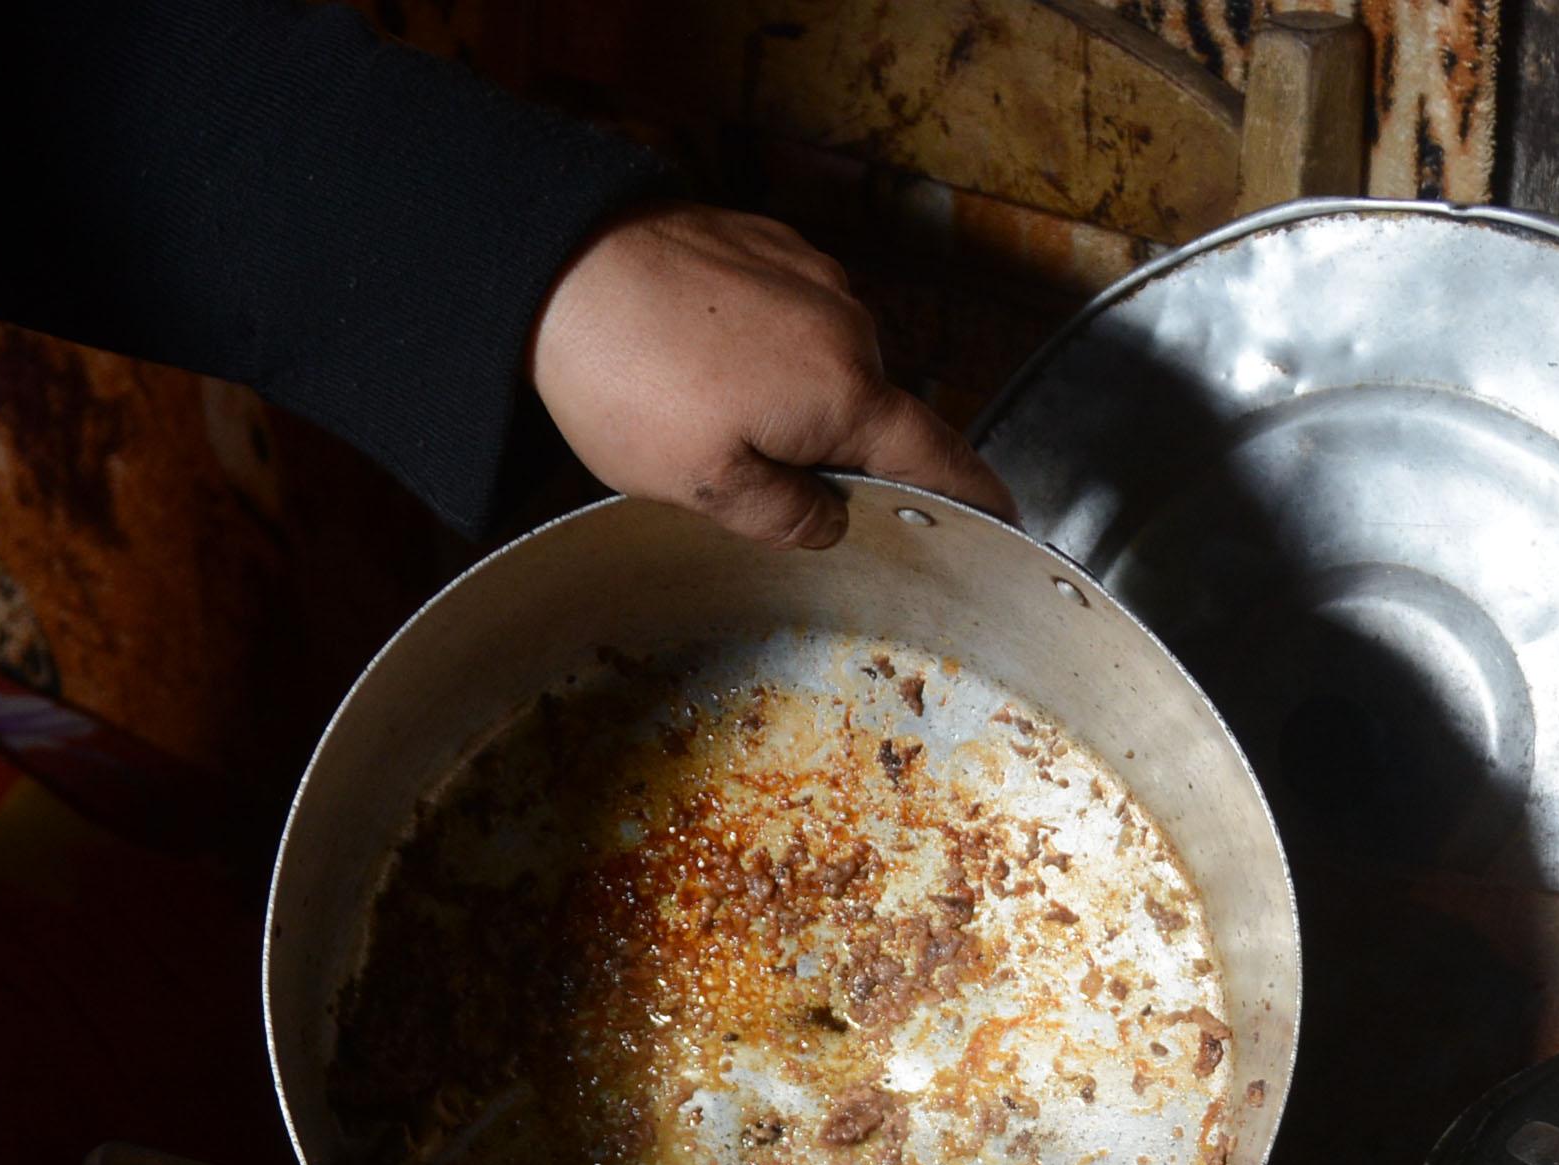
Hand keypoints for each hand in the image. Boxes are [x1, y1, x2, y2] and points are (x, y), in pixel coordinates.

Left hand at [531, 203, 1012, 547]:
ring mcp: (808, 275)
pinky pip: (789, 317)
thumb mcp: (706, 487)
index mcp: (848, 393)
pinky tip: (699, 367)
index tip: (1003, 521)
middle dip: (839, 455)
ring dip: (793, 399)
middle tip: (762, 485)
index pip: (939, 459)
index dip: (975, 498)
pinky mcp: (764, 245)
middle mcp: (848, 325)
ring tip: (708, 417)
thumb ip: (786, 517)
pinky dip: (764, 351)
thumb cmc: (626, 376)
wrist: (556, 261)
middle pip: (875, 413)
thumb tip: (831, 525)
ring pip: (828, 363)